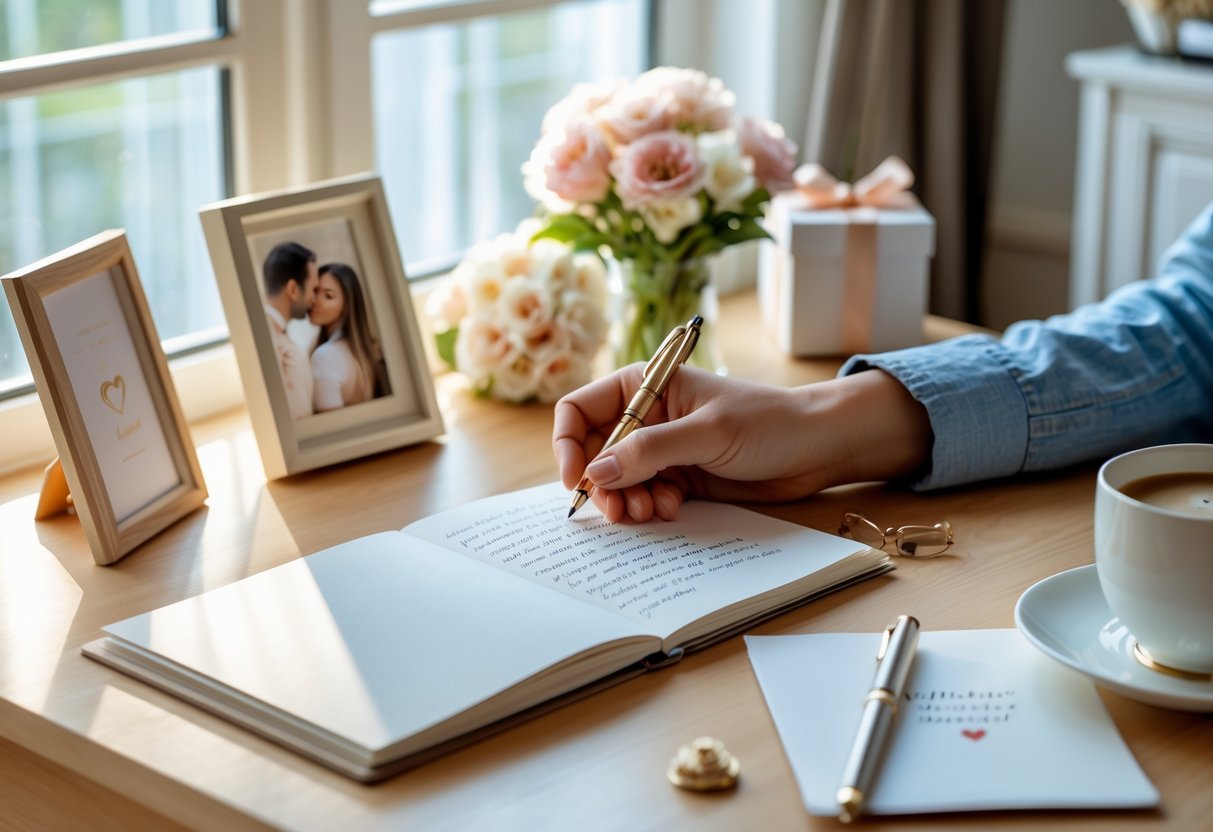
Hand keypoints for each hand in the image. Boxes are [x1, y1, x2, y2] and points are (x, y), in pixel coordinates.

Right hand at [553, 366, 932, 522]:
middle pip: (594, 452)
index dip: (568, 443)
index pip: (581, 409)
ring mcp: (662, 449)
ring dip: (625, 500)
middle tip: (618, 511)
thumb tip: (597, 472)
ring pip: (617, 481)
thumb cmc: (768, 422)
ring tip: (649, 511)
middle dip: (600, 483)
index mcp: (644, 386)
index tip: (576, 479)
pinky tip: (671, 509)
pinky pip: (643, 496)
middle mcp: (646, 416)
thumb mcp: (706, 433)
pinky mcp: (679, 477)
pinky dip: (648, 507)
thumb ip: (650, 451)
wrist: (817, 447)